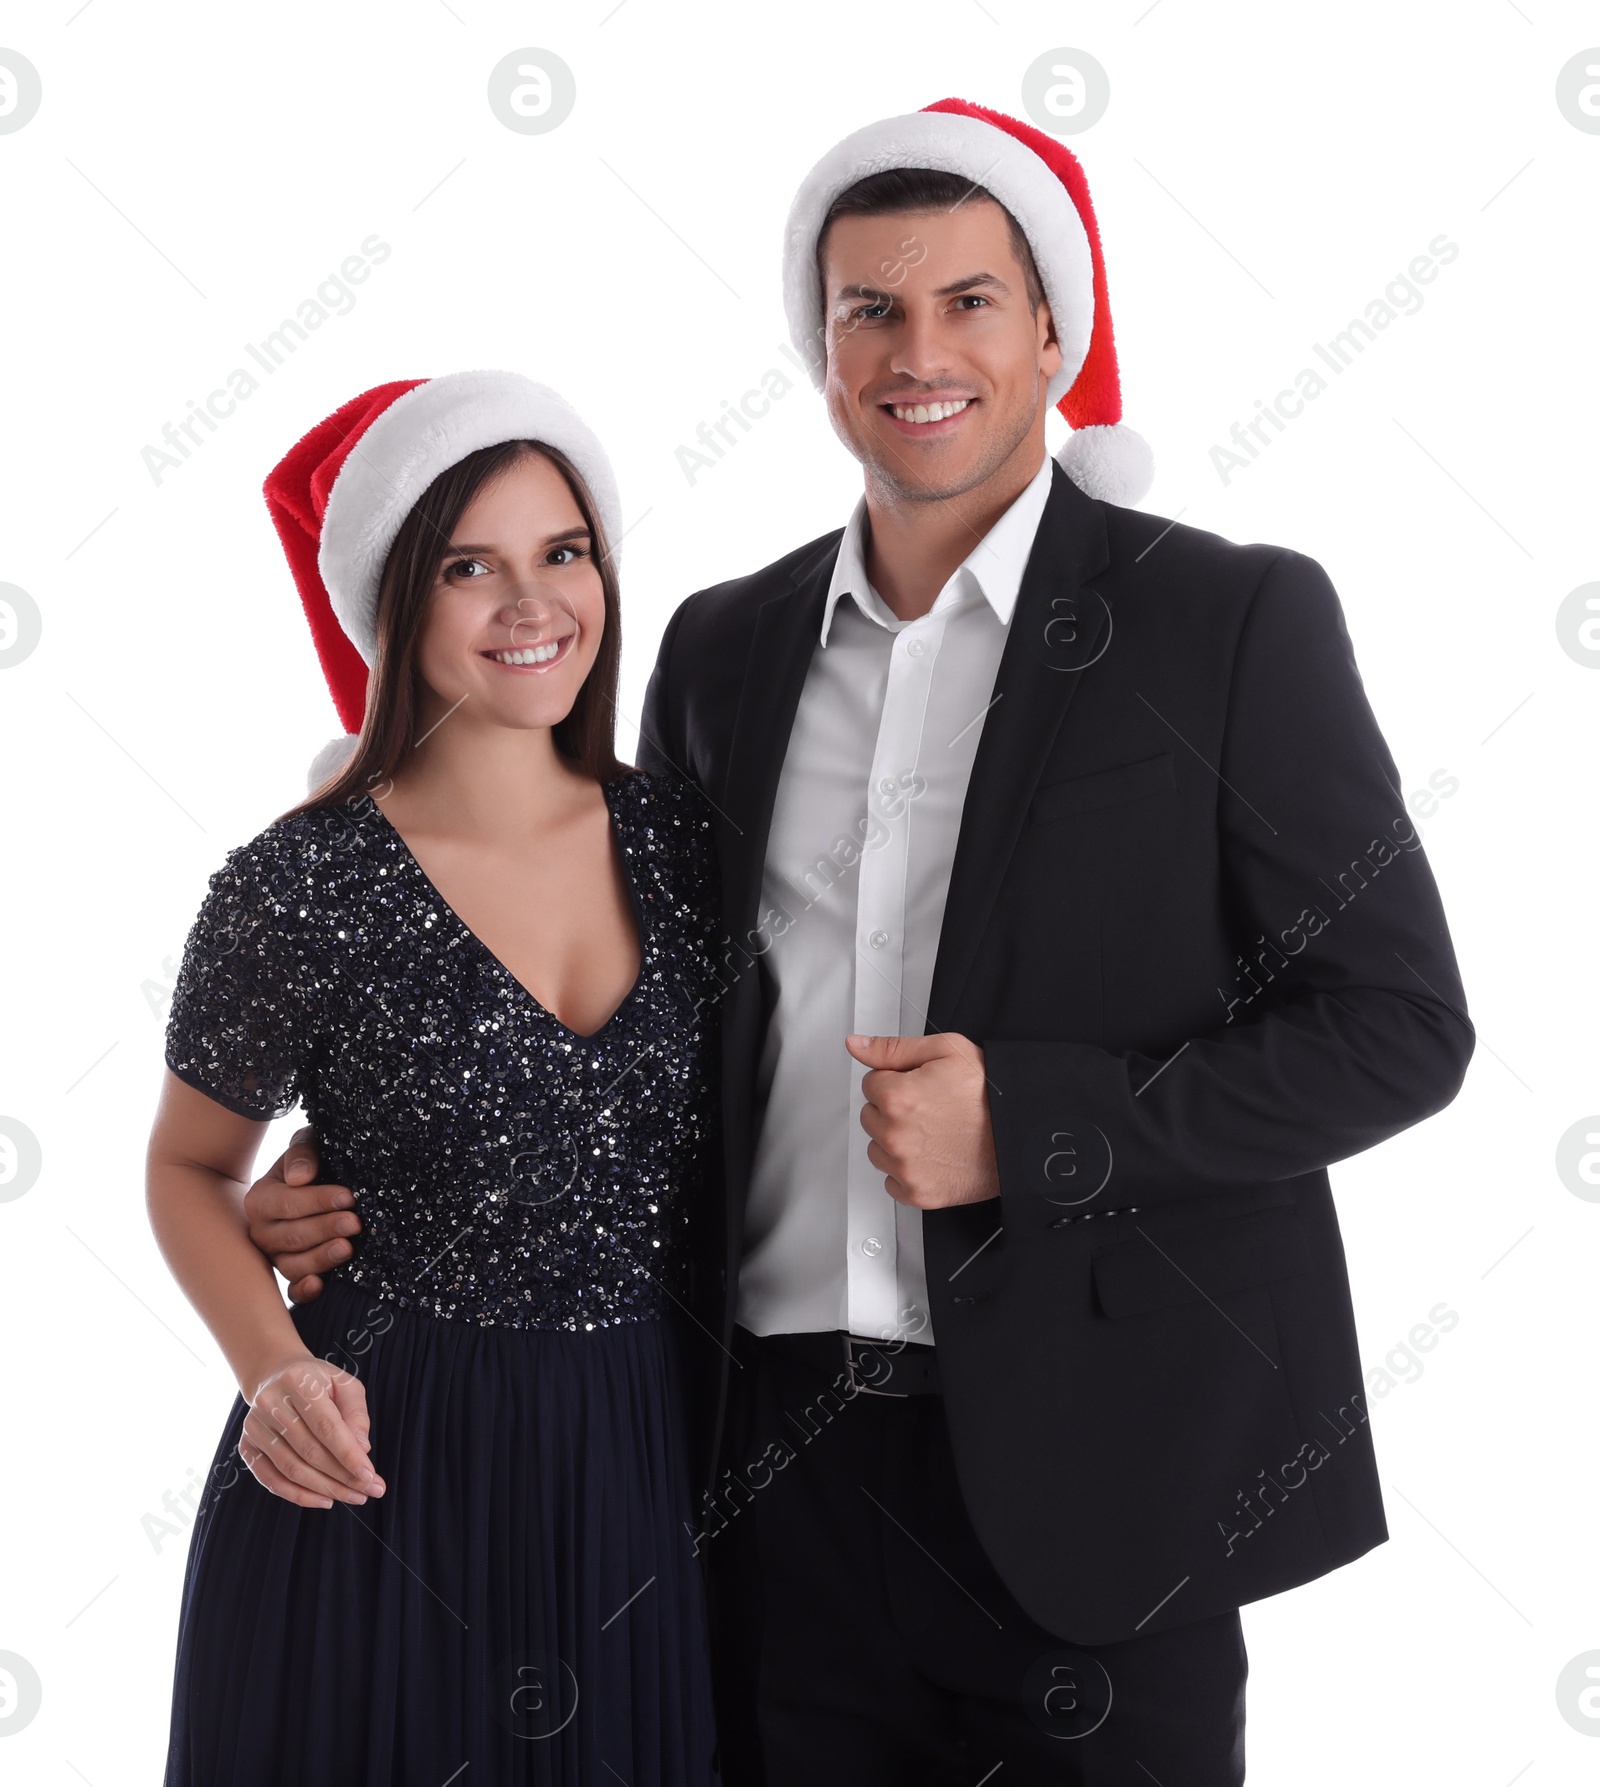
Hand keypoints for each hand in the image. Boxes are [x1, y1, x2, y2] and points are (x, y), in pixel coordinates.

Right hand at [239, 1353, 383, 1508]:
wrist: (277, 1375)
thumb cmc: (318, 1382)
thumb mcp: (345, 1385)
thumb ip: (356, 1414)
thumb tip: (362, 1450)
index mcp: (298, 1381)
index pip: (326, 1426)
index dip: (348, 1455)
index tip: (370, 1476)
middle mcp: (270, 1403)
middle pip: (309, 1452)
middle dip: (342, 1477)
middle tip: (369, 1491)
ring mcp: (255, 1426)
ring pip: (291, 1469)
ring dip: (325, 1489)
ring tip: (353, 1496)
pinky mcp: (247, 1445)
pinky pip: (270, 1479)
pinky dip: (298, 1495)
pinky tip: (323, 1499)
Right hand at [242, 1127, 361, 1304]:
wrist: (323, 1180)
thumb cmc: (314, 1161)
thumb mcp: (308, 1145)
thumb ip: (303, 1153)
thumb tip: (301, 1177)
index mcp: (260, 1200)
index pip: (286, 1203)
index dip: (317, 1201)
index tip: (348, 1197)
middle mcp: (262, 1232)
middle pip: (290, 1236)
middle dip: (325, 1229)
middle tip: (355, 1223)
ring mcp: (276, 1256)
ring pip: (292, 1265)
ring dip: (320, 1259)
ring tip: (348, 1248)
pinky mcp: (293, 1273)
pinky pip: (293, 1290)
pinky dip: (304, 1291)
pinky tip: (321, 1285)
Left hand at [846, 1032, 1000, 1209]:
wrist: (1022, 1135)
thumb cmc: (990, 1095)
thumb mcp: (946, 1051)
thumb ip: (893, 1048)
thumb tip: (857, 1046)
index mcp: (897, 1098)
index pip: (871, 1083)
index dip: (897, 1080)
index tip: (921, 1086)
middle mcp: (895, 1136)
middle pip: (871, 1116)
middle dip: (893, 1109)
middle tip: (929, 1108)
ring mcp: (906, 1168)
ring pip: (878, 1149)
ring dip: (896, 1140)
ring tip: (932, 1132)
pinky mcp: (918, 1193)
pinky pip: (892, 1181)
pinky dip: (907, 1170)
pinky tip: (932, 1155)